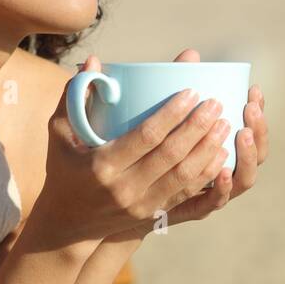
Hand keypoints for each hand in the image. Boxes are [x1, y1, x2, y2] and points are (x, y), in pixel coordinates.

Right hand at [31, 53, 236, 251]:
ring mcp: (141, 204)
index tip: (192, 91)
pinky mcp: (153, 214)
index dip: (172, 114)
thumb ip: (73, 95)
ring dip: (208, 149)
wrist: (68, 223)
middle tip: (215, 103)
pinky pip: (187, 193)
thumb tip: (92, 60)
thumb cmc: (64, 167)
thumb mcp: (59, 133)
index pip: (146, 137)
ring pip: (185, 176)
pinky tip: (221, 154)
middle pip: (171, 155)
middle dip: (198, 127)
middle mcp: (124, 188)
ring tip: (225, 124)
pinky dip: (207, 174)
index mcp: (102, 165)